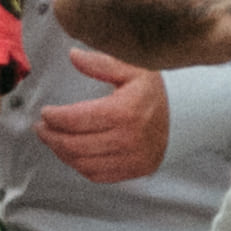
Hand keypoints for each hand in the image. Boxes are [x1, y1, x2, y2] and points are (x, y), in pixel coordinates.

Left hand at [24, 53, 176, 185]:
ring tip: (53, 139)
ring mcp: (133, 158)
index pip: (75, 119)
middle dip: (50, 137)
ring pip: (82, 163)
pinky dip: (79, 165)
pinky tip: (72, 152)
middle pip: (74, 145)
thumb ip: (101, 62)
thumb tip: (73, 55)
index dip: (53, 117)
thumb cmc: (155, 91)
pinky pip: (97, 175)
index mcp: (126, 111)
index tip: (45, 112)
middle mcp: (129, 139)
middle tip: (41, 128)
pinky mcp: (136, 170)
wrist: (189, 115)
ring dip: (61, 152)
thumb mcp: (133, 68)